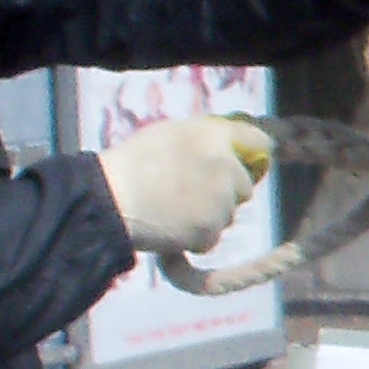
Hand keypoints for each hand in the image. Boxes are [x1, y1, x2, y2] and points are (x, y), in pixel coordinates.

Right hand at [99, 116, 269, 250]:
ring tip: (173, 206)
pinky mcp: (211, 230)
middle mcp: (225, 167)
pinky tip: (172, 224)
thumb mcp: (170, 133)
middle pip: (245, 185)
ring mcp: (220, 202)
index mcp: (214, 137)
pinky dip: (197, 235)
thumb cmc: (133, 163)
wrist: (109, 200)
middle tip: (190, 189)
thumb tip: (234, 147)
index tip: (248, 163)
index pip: (259, 142)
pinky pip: (213, 235)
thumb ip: (207, 138)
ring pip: (229, 212)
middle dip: (227, 190)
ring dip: (211, 214)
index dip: (254, 154)